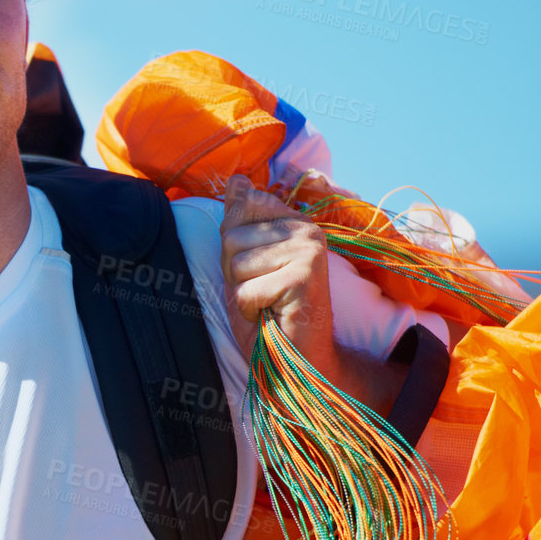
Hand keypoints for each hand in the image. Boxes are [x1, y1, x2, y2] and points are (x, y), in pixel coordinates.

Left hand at [220, 174, 335, 376]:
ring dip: (242, 292)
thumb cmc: (268, 315)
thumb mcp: (246, 263)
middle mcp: (307, 230)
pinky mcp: (304, 277)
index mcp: (295, 222)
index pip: (240, 207)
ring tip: (267, 302)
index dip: (233, 248)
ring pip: (236, 263)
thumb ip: (240, 221)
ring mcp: (309, 252)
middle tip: (261, 292)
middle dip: (234, 272)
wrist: (296, 360)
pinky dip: (250, 309)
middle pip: (231, 236)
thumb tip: (236, 179)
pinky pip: (247, 290)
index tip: (256, 270)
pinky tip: (270, 314)